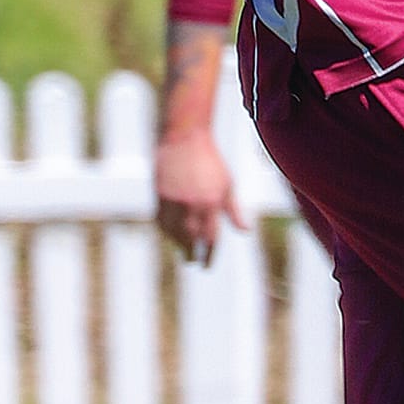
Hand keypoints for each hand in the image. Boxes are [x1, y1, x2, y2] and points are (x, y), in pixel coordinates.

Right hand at [155, 129, 243, 264]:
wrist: (185, 138)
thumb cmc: (210, 161)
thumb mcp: (227, 184)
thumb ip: (234, 210)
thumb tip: (245, 231)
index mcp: (211, 203)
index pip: (210, 239)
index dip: (208, 255)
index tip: (206, 266)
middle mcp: (192, 204)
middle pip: (190, 239)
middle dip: (191, 253)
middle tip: (192, 262)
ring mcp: (173, 200)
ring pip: (173, 232)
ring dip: (177, 243)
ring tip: (182, 249)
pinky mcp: (159, 195)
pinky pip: (161, 221)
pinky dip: (165, 231)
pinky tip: (170, 234)